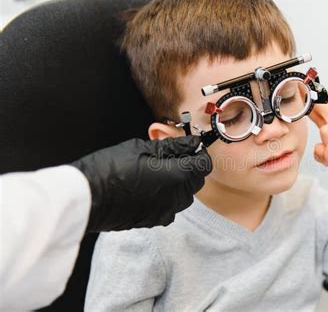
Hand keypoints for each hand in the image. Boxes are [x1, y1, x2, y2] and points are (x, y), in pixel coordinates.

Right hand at [71, 135, 211, 231]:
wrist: (86, 198)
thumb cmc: (110, 168)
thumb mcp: (143, 148)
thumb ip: (172, 146)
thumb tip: (191, 143)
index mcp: (178, 177)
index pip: (204, 165)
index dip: (199, 153)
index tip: (190, 147)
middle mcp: (177, 198)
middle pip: (197, 181)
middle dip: (190, 167)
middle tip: (172, 155)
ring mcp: (166, 212)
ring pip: (185, 196)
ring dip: (180, 182)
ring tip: (159, 170)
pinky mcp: (154, 220)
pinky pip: (171, 207)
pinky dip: (168, 195)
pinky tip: (151, 186)